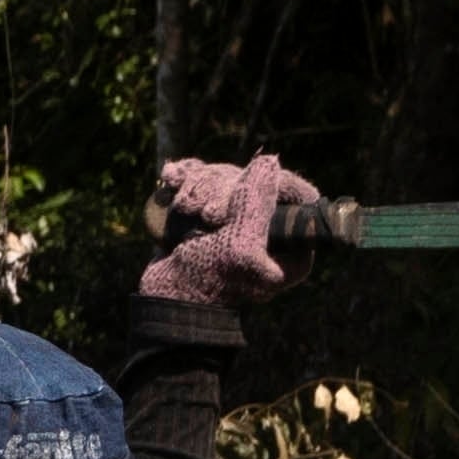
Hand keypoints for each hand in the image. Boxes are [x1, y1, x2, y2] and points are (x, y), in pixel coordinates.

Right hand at [139, 154, 327, 320]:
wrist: (165, 298)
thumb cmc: (206, 280)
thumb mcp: (238, 245)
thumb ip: (257, 204)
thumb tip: (269, 161)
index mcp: (292, 248)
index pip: (293, 195)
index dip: (267, 185)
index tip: (239, 192)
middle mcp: (270, 234)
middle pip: (255, 182)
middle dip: (222, 187)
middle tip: (203, 213)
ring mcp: (239, 222)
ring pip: (227, 178)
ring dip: (200, 183)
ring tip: (184, 206)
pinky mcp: (212, 216)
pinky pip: (205, 181)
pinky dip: (187, 177)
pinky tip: (171, 177)